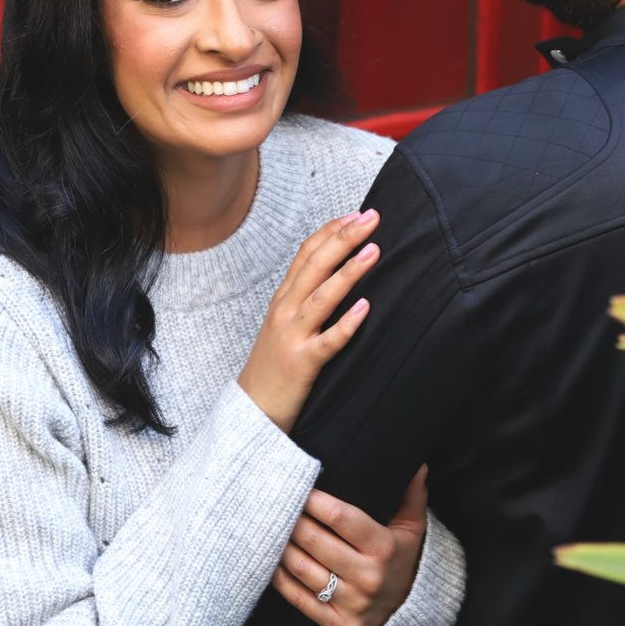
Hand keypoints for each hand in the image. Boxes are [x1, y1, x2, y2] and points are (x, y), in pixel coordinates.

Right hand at [237, 209, 379, 432]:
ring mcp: (292, 336)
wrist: (251, 411)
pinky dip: (346, 324)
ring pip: (321, 297)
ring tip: (373, 251)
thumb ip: (306, 299)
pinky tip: (365, 308)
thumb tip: (337, 272)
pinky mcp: (302, 363)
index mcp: (283, 298)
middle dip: (344, 238)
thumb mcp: (285, 323)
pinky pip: (327, 341)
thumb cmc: (275, 366)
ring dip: (348, 272)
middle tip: (371, 217)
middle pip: (315, 265)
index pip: (306, 253)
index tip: (356, 214)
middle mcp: (285, 311)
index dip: (331, 231)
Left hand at [273, 466, 428, 625]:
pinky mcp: (338, 624)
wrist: (408, 613)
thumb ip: (411, 495)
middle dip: (292, 519)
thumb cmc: (402, 558)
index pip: (340, 517)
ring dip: (282, 545)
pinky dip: (281, 577)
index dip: (315, 500)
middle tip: (276, 502)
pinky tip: (273, 558)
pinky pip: (299, 598)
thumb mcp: (412, 527)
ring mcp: (352, 603)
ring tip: (271, 526)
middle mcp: (368, 577)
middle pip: (316, 541)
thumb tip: (418, 465)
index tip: (299, 485)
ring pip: (302, 569)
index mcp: (384, 548)